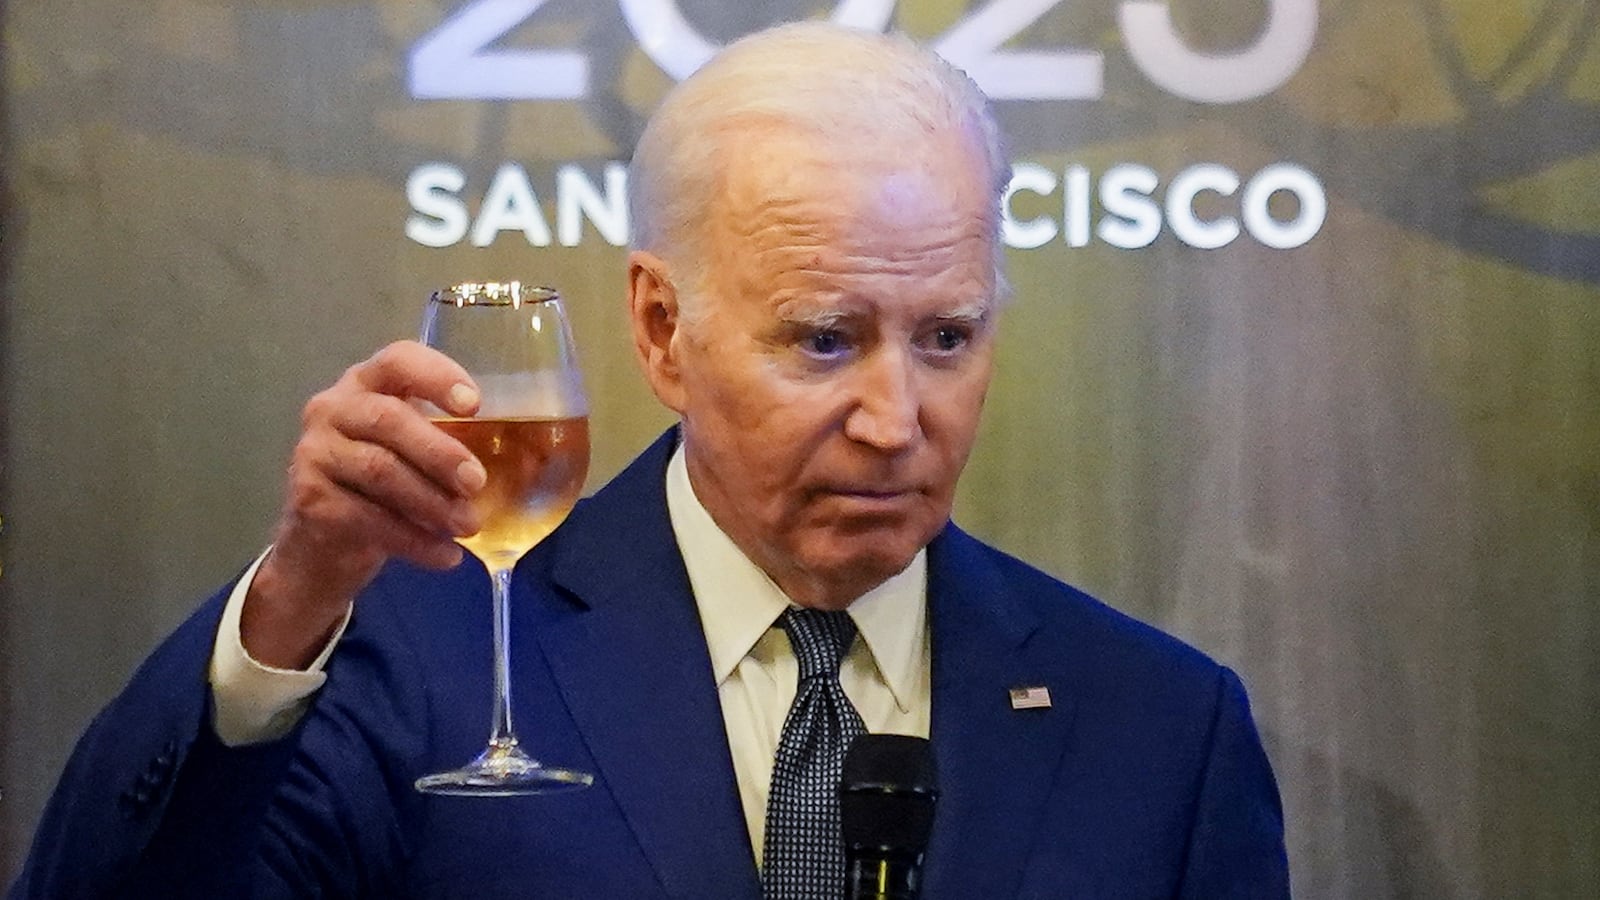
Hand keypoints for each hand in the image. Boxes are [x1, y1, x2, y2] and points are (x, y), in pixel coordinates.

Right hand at [241, 341, 486, 667]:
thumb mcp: (412, 454)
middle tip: (477, 483)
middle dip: (440, 452)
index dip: (437, 376)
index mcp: (366, 384)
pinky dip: (415, 540)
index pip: (398, 360)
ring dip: (433, 502)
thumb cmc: (383, 486)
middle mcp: (333, 409)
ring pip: (380, 471)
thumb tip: (528, 458)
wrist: (321, 544)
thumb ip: (450, 443)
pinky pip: (369, 518)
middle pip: (389, 419)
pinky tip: (446, 556)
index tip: (475, 404)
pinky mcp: (309, 499)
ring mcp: (315, 453)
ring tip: (469, 526)